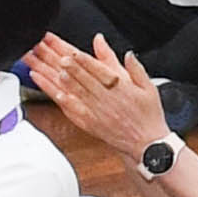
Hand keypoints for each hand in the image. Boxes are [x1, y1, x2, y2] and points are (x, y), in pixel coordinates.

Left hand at [29, 33, 170, 161]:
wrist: (148, 144)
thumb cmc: (149, 115)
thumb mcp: (148, 87)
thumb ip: (134, 68)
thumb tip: (127, 53)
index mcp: (121, 86)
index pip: (98, 69)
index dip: (82, 60)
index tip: (70, 51)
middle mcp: (107, 98)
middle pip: (83, 77)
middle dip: (67, 65)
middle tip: (53, 55)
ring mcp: (97, 112)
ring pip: (76, 91)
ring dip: (62, 79)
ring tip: (48, 68)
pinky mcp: (91, 124)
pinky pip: (74, 110)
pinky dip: (64, 100)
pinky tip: (55, 92)